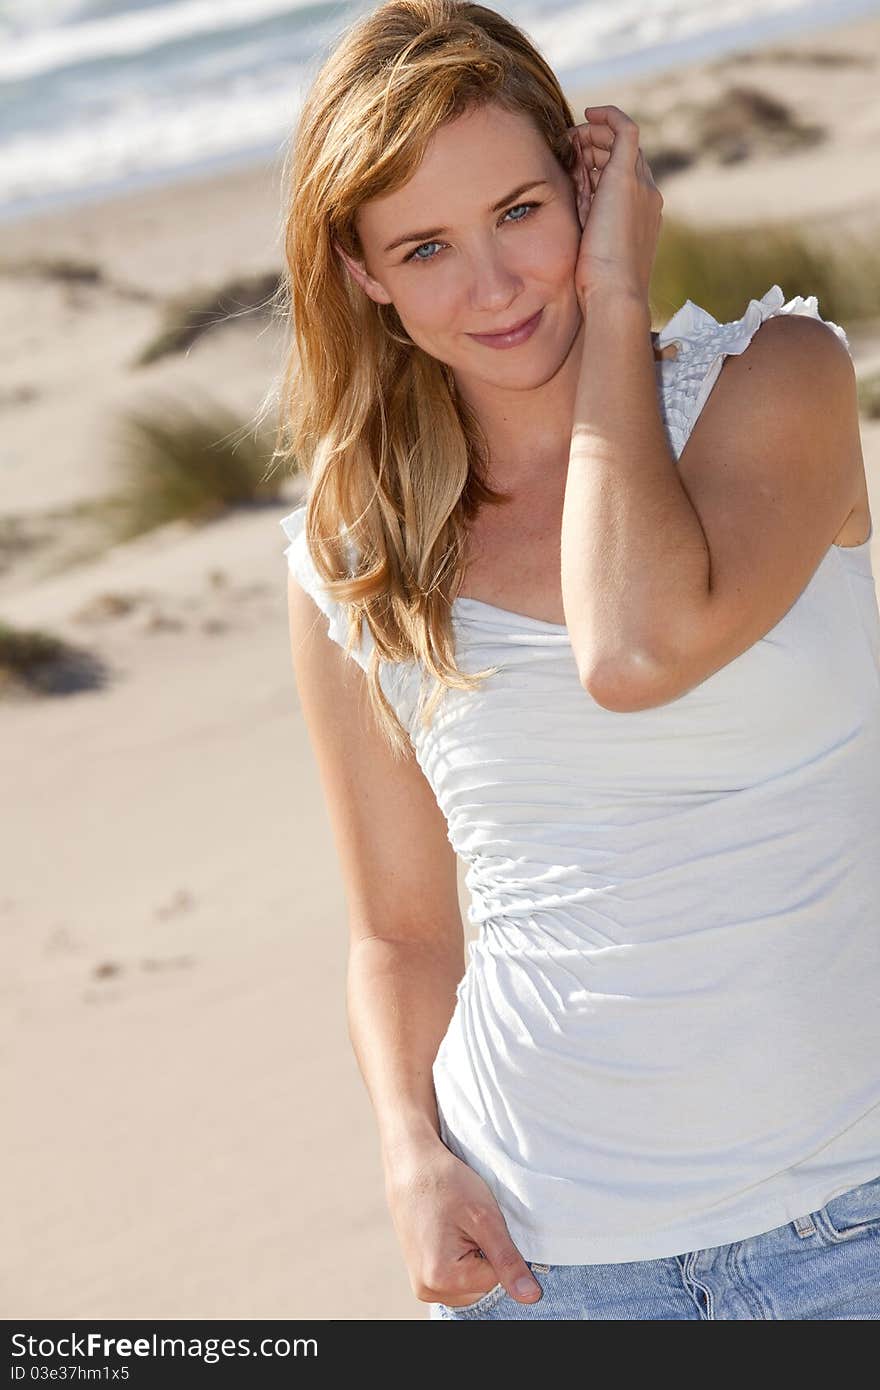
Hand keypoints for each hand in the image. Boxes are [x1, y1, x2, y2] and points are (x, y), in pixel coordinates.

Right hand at [384, 1136, 542, 1307]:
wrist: (410, 1166)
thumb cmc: (446, 1184)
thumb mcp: (485, 1218)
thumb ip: (508, 1261)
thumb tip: (531, 1297)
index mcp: (443, 1278)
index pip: (496, 1279)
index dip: (496, 1248)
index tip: (478, 1221)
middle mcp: (427, 1289)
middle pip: (481, 1287)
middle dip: (484, 1256)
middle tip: (468, 1223)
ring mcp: (422, 1286)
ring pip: (470, 1285)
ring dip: (473, 1258)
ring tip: (458, 1226)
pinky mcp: (420, 1277)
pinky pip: (455, 1279)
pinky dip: (460, 1259)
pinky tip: (450, 1233)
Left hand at [566, 103, 662, 308]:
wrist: (614, 293)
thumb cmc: (597, 284)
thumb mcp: (588, 247)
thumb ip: (583, 222)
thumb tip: (566, 206)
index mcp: (638, 215)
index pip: (620, 176)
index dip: (594, 165)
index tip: (570, 167)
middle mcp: (646, 196)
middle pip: (622, 156)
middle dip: (595, 146)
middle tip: (568, 147)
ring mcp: (641, 186)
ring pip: (621, 142)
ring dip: (595, 134)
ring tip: (570, 137)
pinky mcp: (627, 177)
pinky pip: (625, 129)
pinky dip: (609, 116)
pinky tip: (588, 113)